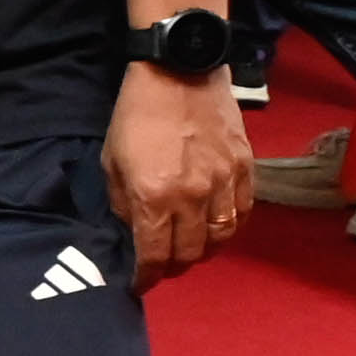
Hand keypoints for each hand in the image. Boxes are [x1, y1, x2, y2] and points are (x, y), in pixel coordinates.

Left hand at [107, 66, 250, 280]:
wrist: (178, 71)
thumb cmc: (137, 115)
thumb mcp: (112, 162)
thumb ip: (123, 204)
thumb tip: (135, 232)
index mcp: (154, 197)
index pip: (153, 256)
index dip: (145, 278)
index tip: (140, 284)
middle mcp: (192, 196)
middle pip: (190, 253)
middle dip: (174, 267)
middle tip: (164, 266)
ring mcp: (223, 183)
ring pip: (221, 238)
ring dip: (205, 252)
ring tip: (192, 250)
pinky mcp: (244, 167)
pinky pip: (243, 212)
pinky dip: (231, 228)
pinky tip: (218, 228)